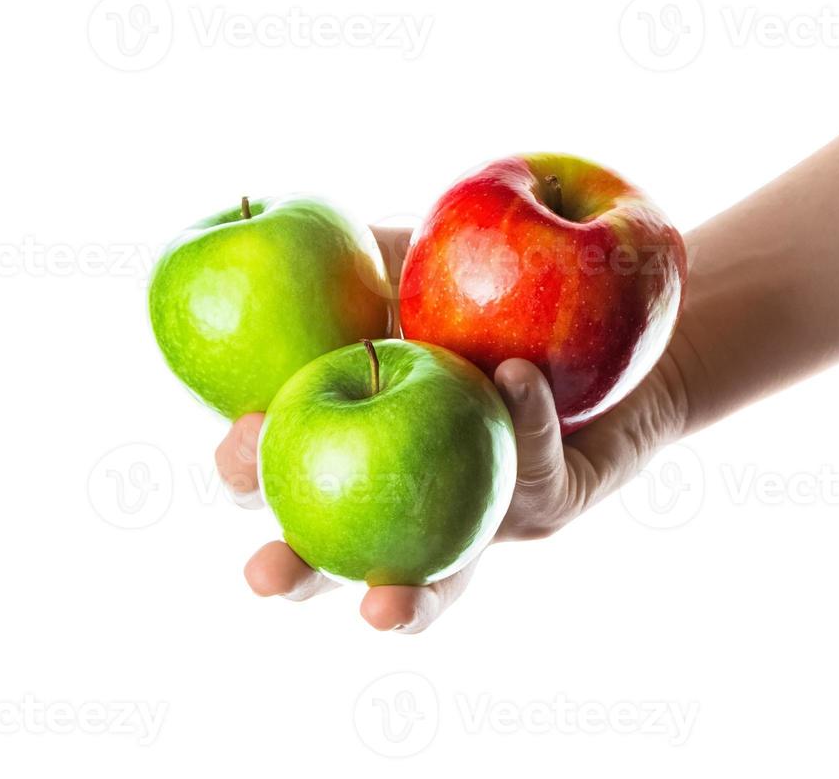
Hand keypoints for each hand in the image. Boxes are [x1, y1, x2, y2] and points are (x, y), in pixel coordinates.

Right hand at [214, 226, 688, 631]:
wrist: (598, 303)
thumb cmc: (484, 284)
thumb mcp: (407, 261)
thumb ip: (349, 258)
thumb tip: (273, 231)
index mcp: (360, 442)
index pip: (284, 470)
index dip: (247, 469)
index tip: (240, 438)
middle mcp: (413, 495)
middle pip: (340, 555)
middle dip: (295, 572)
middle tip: (263, 573)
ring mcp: (481, 511)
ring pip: (441, 580)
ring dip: (407, 600)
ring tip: (381, 608)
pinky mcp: (554, 499)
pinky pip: (536, 471)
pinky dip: (526, 419)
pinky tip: (511, 373)